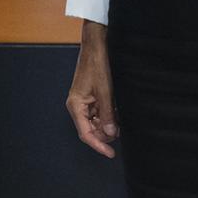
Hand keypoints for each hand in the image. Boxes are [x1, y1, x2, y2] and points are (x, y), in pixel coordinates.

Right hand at [65, 22, 119, 157]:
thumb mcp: (105, 91)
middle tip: (121, 127)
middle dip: (106, 132)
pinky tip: (117, 109)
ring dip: (109, 122)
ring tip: (120, 115)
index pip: (86, 134)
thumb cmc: (97, 64)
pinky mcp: (92, 97)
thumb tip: (110, 133)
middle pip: (92, 130)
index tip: (111, 153)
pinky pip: (100, 112)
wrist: (96, 44)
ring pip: (97, 122)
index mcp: (76, 105)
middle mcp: (78, 106)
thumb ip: (107, 114)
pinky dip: (110, 114)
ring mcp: (85, 102)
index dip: (99, 145)